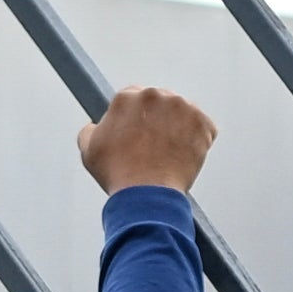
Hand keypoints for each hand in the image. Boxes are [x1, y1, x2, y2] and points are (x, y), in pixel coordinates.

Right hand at [82, 85, 216, 197]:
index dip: (134, 118)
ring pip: (182, 113)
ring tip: (168, 154)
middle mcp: (155, 95)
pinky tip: (184, 156)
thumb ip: (91, 129)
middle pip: (159, 102)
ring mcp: (182, 107)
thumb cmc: (118, 175)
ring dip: (177, 128)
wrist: (147, 196)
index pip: (133, 98)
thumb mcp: (89, 149)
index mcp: (126, 97)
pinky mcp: (202, 122)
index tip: (137, 133)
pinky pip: (203, 127)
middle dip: (157, 120)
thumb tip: (96, 125)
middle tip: (152, 147)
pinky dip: (198, 140)